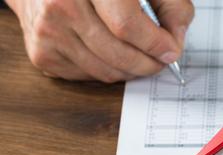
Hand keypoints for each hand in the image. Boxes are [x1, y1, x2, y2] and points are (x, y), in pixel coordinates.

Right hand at [5, 0, 193, 81]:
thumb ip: (171, 6)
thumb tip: (176, 41)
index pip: (127, 25)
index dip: (155, 44)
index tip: (171, 50)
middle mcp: (62, 3)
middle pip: (119, 55)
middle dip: (149, 63)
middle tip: (160, 58)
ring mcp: (48, 30)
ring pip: (106, 71)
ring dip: (130, 70)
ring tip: (138, 55)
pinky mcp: (42, 52)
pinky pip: (88, 76)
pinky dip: (107, 70)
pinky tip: (109, 52)